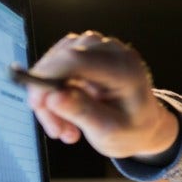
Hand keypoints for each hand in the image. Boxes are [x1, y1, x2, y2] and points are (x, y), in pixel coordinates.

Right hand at [26, 31, 177, 158]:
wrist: (144, 127)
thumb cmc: (132, 131)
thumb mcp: (110, 132)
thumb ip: (83, 113)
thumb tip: (53, 97)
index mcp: (125, 69)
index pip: (77, 58)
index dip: (49, 75)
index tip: (37, 104)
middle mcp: (113, 51)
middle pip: (61, 59)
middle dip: (48, 95)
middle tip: (56, 132)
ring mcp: (99, 49)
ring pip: (54, 62)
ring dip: (50, 97)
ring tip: (65, 130)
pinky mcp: (86, 53)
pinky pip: (56, 66)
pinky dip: (53, 92)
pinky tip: (65, 116)